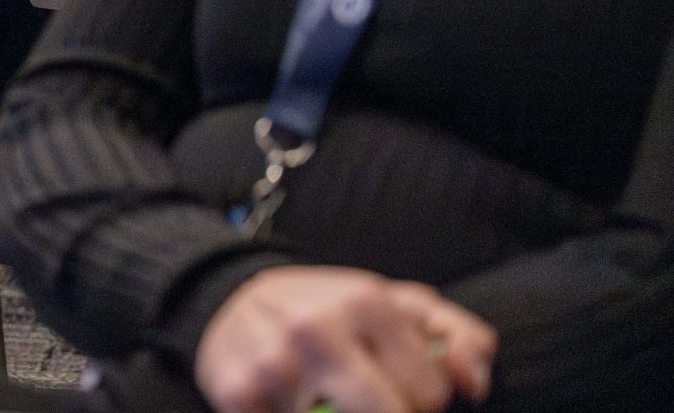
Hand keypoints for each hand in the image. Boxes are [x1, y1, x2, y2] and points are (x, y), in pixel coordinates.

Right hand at [197, 267, 494, 412]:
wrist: (227, 301)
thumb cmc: (327, 310)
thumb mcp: (393, 302)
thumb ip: (454, 332)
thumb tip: (473, 382)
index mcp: (363, 300)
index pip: (431, 392)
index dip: (422, 398)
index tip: (397, 383)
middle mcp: (316, 328)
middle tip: (368, 400)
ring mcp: (273, 365)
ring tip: (326, 399)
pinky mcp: (236, 394)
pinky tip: (291, 406)